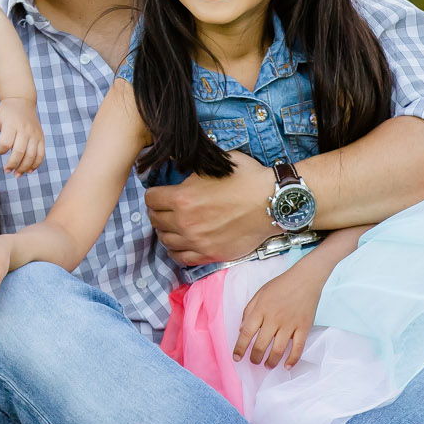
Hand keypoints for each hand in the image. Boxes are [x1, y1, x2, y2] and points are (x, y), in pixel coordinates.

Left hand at [0, 96, 44, 173]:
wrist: (23, 102)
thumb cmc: (5, 111)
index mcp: (12, 124)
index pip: (6, 142)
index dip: (0, 150)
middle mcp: (25, 129)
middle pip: (20, 151)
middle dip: (13, 164)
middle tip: (7, 171)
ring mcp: (35, 134)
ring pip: (31, 155)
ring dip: (24, 167)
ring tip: (17, 174)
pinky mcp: (41, 138)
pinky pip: (41, 154)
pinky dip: (36, 164)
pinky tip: (29, 170)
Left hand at [145, 151, 278, 266]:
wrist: (271, 202)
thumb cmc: (247, 178)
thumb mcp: (214, 165)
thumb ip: (193, 172)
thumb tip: (181, 173)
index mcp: (182, 198)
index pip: (151, 199)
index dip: (154, 194)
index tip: (159, 194)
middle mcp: (185, 222)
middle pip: (156, 220)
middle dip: (158, 212)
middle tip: (165, 209)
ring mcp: (196, 241)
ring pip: (165, 241)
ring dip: (166, 232)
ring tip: (173, 226)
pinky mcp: (210, 254)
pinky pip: (181, 258)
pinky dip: (176, 251)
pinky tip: (181, 243)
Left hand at [233, 265, 319, 368]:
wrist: (305, 278)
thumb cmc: (281, 284)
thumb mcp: (260, 293)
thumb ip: (249, 310)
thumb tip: (241, 330)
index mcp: (261, 310)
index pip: (246, 333)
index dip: (239, 348)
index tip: (236, 357)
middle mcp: (274, 319)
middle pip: (261, 345)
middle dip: (255, 358)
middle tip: (254, 362)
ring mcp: (290, 324)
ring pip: (278, 350)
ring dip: (271, 362)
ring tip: (267, 365)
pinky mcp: (304, 328)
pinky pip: (298, 348)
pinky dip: (292, 360)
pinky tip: (286, 366)